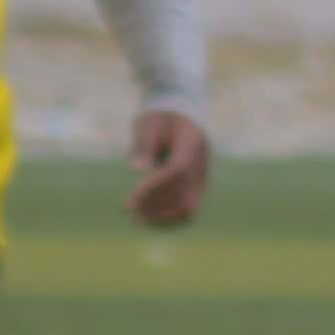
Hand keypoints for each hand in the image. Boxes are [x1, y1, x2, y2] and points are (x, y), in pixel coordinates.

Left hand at [127, 108, 212, 228]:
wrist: (180, 116)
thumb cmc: (159, 119)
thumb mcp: (148, 125)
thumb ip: (143, 145)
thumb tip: (135, 168)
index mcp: (191, 141)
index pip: (176, 170)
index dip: (154, 186)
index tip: (132, 197)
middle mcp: (202, 162)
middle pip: (185, 193)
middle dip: (157, 205)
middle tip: (130, 210)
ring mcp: (203, 176)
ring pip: (190, 206)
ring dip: (164, 216)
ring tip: (138, 218)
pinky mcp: (199, 186)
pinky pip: (189, 208)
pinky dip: (169, 216)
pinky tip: (149, 218)